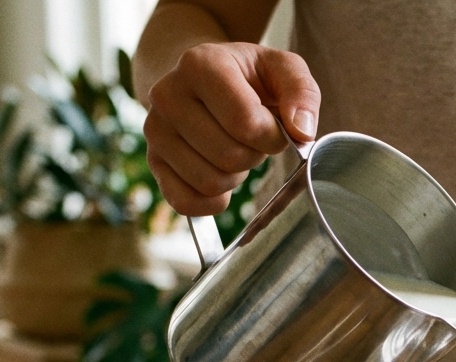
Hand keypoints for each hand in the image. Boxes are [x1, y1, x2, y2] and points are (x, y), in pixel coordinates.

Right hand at [145, 42, 320, 214]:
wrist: (205, 79)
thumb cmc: (249, 77)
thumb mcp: (282, 69)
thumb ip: (302, 94)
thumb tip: (301, 132)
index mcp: (200, 65)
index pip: (246, 124)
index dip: (272, 137)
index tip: (274, 126)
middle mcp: (167, 95)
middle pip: (228, 157)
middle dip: (253, 155)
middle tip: (251, 138)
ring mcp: (155, 130)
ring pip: (209, 183)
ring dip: (235, 176)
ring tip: (233, 148)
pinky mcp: (153, 161)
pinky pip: (185, 203)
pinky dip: (212, 201)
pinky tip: (221, 179)